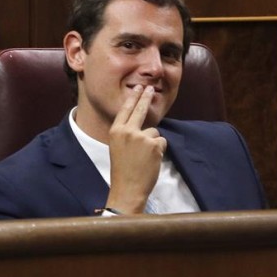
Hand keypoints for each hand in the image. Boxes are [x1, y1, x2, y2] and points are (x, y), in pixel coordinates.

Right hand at [105, 85, 166, 213]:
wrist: (127, 188)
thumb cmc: (122, 170)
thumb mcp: (117, 147)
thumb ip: (127, 134)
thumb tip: (143, 125)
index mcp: (115, 131)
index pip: (125, 110)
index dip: (133, 98)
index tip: (138, 88)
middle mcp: (127, 131)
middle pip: (140, 110)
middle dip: (146, 97)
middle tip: (150, 88)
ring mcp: (141, 137)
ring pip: (154, 132)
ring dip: (153, 144)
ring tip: (143, 158)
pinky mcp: (154, 144)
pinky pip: (161, 142)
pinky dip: (159, 152)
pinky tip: (150, 161)